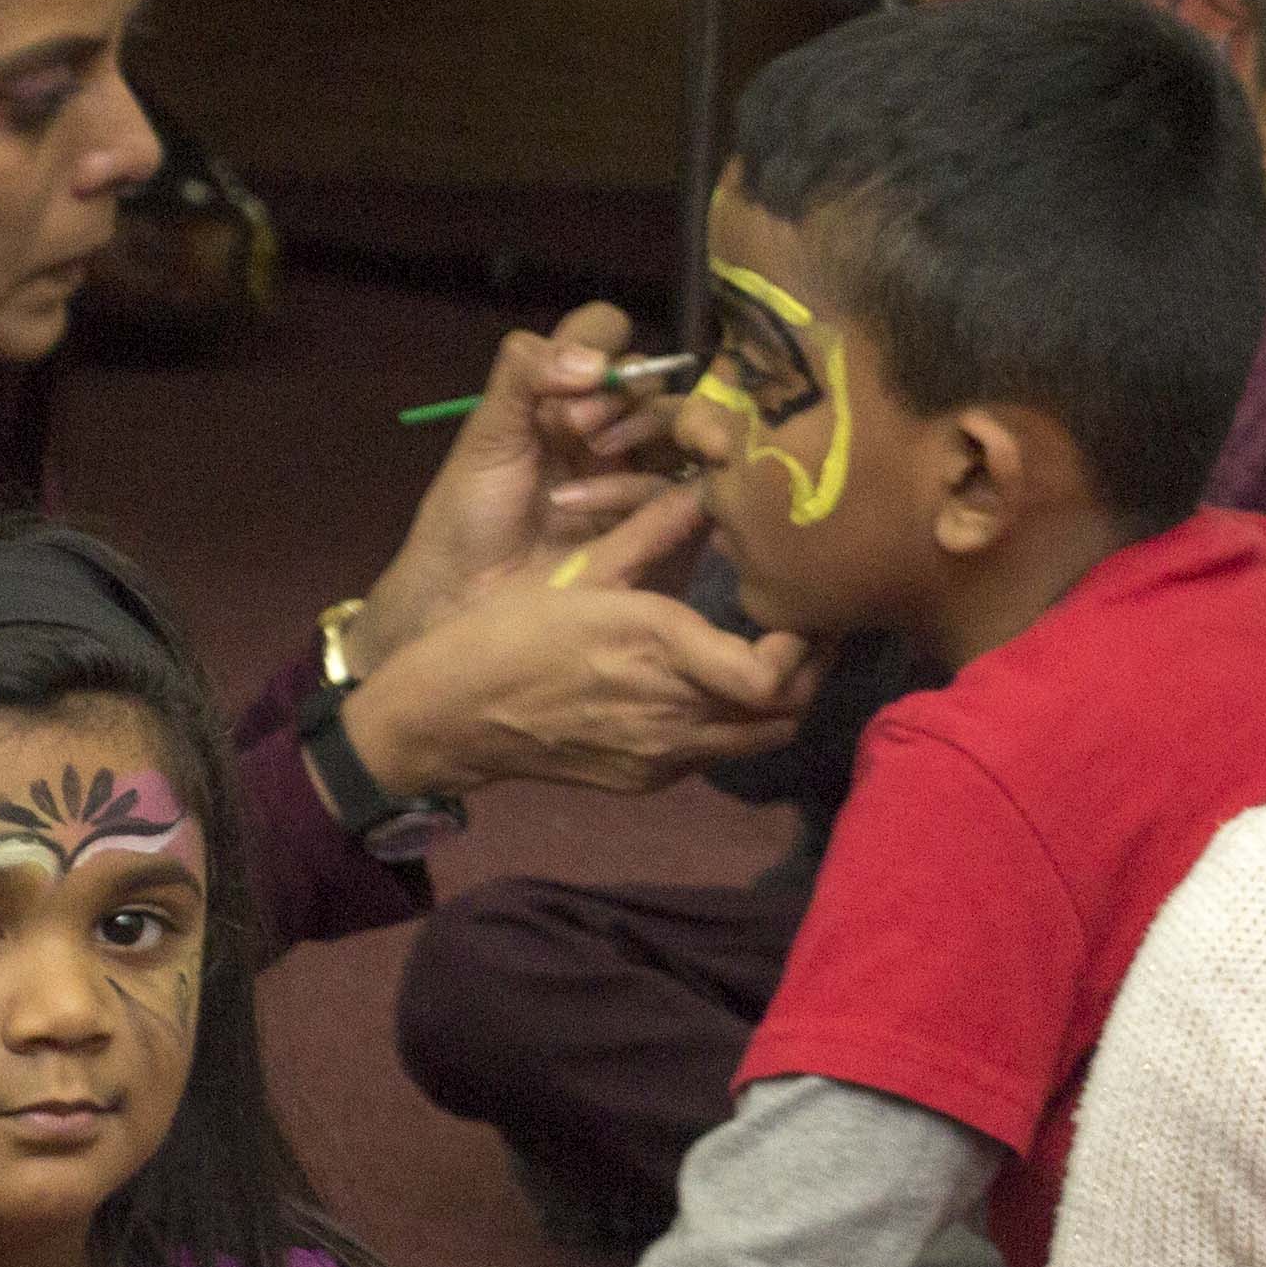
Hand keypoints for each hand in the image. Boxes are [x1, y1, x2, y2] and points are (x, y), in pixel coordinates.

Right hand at [331, 485, 817, 801]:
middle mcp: (673, 716)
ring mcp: (663, 757)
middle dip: (811, 674)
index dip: (805, 649)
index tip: (806, 610)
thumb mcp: (583, 572)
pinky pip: (715, 754)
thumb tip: (707, 485)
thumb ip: (653, 532)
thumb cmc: (511, 630)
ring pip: (757, 740)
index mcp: (660, 652)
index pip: (771, 677)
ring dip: (778, 702)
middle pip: (784, 715)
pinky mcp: (648, 780)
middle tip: (812, 630)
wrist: (454, 713)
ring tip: (776, 656)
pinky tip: (718, 686)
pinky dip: (733, 722)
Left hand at [338, 303, 692, 678]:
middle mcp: (603, 425)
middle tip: (576, 427)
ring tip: (589, 458)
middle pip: (655, 383)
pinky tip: (577, 508)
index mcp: (560, 392)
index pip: (606, 333)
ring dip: (638, 434)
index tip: (580, 374)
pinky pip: (676, 490)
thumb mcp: (485, 431)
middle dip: (623, 397)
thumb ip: (526, 375)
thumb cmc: (468, 512)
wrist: (463, 595)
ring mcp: (630, 472)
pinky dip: (630, 490)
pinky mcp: (649, 523)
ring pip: (677, 430)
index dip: (606, 342)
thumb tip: (595, 362)